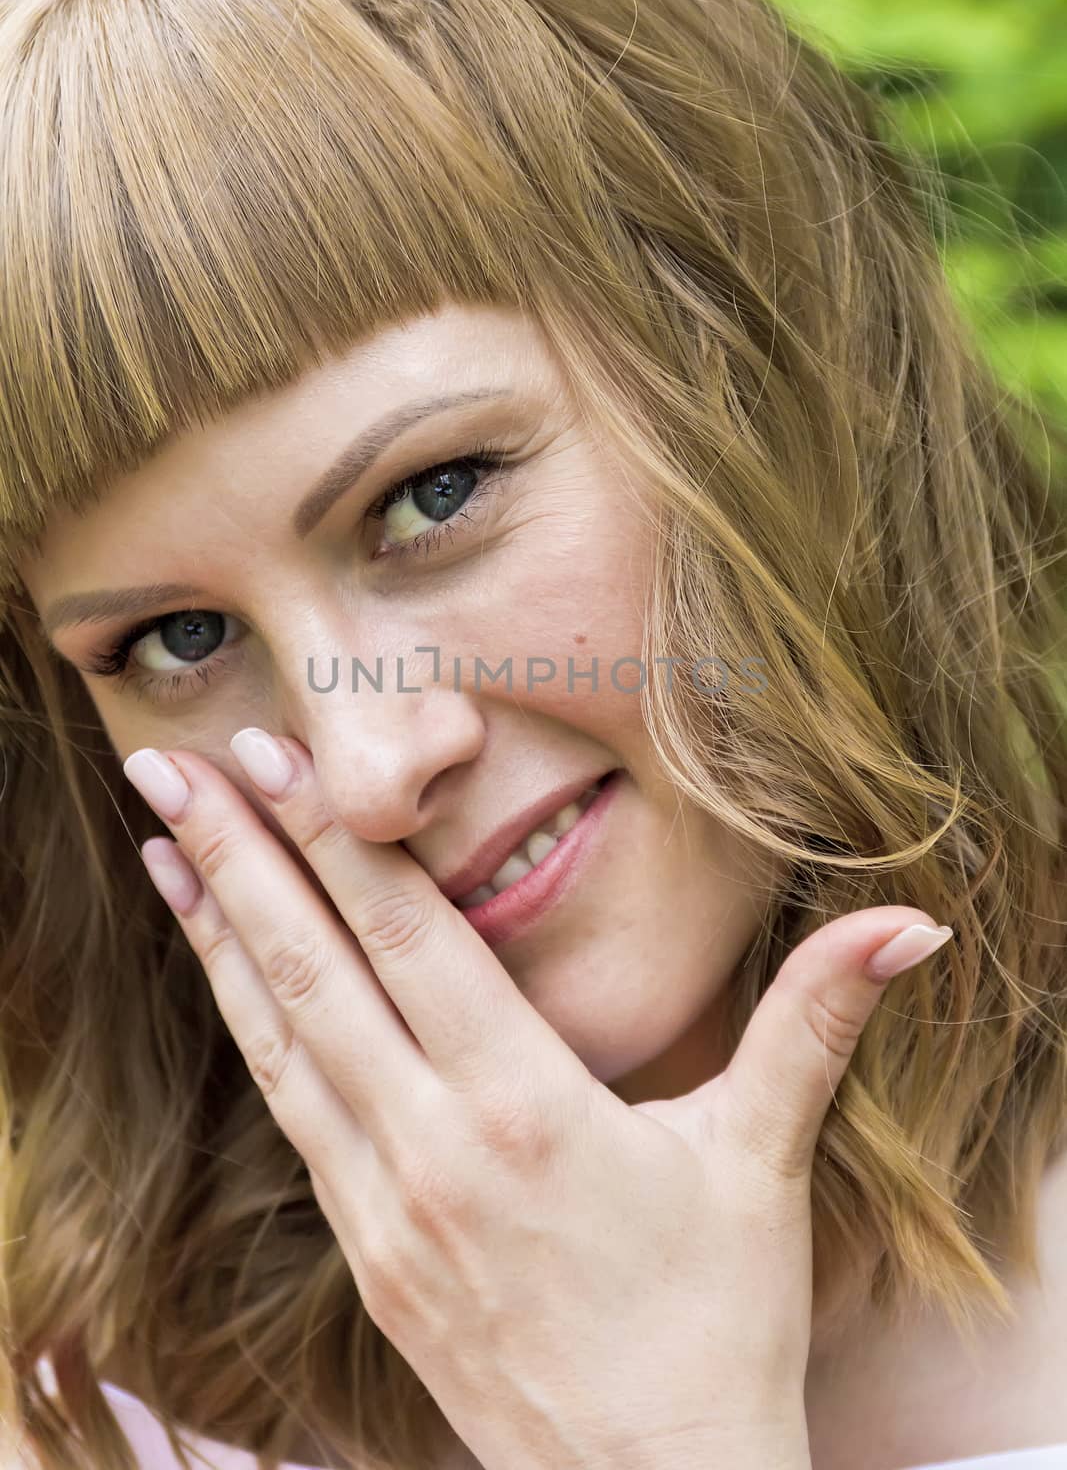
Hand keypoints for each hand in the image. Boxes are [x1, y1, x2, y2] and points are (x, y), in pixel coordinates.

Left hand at [124, 731, 954, 1469]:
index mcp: (527, 1111)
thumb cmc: (714, 1324)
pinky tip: (220, 971)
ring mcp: (382, 1207)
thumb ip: (816, 1026)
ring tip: (163, 841)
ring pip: (277, 1040)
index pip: (411, 941)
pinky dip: (245, 1025)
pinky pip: (288, 1110)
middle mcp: (432, 1150)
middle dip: (239, 856)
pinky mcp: (365, 1251)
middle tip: (169, 762)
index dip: (336, 840)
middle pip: (315, 973)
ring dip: (214, 931)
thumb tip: (913, 927)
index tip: (274, 756)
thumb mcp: (762, 1162)